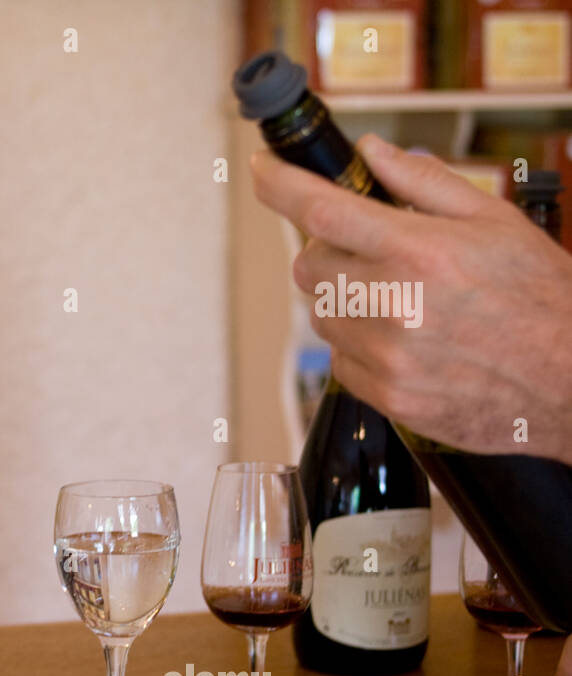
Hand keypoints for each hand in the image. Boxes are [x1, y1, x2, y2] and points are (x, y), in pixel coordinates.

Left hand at [250, 133, 571, 465]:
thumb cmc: (541, 298)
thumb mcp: (494, 221)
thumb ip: (424, 183)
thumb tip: (372, 152)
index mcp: (419, 251)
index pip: (320, 210)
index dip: (279, 185)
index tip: (260, 170)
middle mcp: (394, 304)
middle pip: (308, 265)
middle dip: (329, 252)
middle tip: (372, 253)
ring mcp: (386, 356)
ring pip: (320, 314)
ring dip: (345, 300)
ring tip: (404, 303)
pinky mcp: (387, 396)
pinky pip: (339, 360)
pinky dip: (359, 346)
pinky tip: (407, 341)